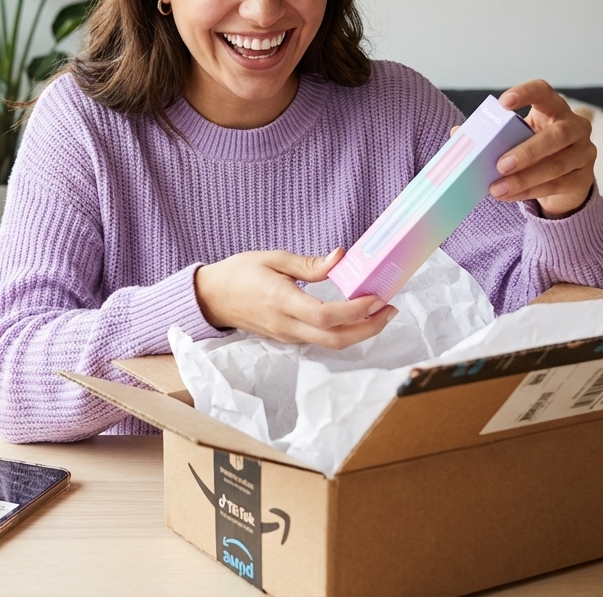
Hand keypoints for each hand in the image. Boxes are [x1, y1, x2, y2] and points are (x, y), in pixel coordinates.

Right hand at [193, 248, 397, 349]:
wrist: (212, 298)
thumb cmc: (239, 273)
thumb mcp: (273, 258)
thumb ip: (310, 264)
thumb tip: (341, 257)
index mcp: (282, 302)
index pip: (326, 316)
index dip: (357, 311)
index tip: (378, 297)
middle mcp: (286, 325)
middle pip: (336, 339)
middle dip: (369, 328)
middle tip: (390, 309)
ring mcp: (287, 336)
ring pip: (331, 344)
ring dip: (360, 332)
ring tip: (379, 311)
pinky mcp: (288, 338)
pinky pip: (322, 341)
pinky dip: (344, 331)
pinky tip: (355, 316)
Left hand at [485, 79, 595, 217]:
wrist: (563, 180)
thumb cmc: (535, 151)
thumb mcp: (515, 138)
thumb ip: (491, 134)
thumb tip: (458, 133)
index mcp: (555, 109)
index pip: (544, 92)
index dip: (526, 93)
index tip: (504, 103)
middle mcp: (576, 127)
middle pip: (557, 135)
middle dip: (527, 151)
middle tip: (500, 164)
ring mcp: (584, 153)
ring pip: (556, 165)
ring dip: (524, 179)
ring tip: (497, 188)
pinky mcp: (583, 179)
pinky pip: (555, 186)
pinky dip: (528, 192)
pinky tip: (508, 196)